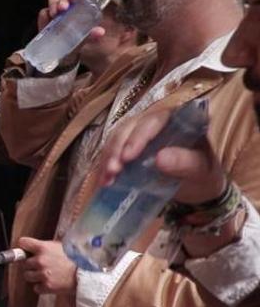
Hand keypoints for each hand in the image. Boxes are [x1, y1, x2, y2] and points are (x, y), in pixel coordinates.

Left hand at [18, 237, 76, 294]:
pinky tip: (49, 282)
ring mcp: (42, 274)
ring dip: (33, 275)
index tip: (24, 250)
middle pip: (23, 263)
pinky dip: (40, 286)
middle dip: (30, 264)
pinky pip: (35, 288)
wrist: (87, 273)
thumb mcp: (59, 246)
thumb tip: (33, 247)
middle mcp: (40, 260)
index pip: (22, 243)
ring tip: (44, 274)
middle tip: (40, 265)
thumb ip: (44, 246)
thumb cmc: (75, 258)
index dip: (23, 246)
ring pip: (27, 276)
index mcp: (43, 248)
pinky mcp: (46, 286)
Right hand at [37, 0, 105, 38]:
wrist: (63, 57)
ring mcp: (55, 14)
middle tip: (63, 8)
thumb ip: (91, 35)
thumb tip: (100, 32)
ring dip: (53, 4)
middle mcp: (66, 9)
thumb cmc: (75, 44)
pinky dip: (44, 16)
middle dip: (62, 0)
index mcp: (78, 9)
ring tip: (54, 13)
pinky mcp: (45, 21)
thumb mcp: (83, 39)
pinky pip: (43, 14)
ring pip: (53, 1)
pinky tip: (47, 21)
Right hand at [99, 107, 226, 203]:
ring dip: (108, 157)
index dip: (138, 136)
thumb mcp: (200, 170)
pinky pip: (112, 151)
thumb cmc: (203, 175)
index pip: (154, 120)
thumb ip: (184, 162)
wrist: (198, 187)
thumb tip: (160, 158)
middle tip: (113, 170)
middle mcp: (156, 121)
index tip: (128, 157)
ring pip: (117, 137)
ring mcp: (140, 133)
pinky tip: (103, 180)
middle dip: (118, 148)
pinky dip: (105, 165)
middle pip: (130, 127)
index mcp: (179, 119)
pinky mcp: (129, 146)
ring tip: (106, 178)